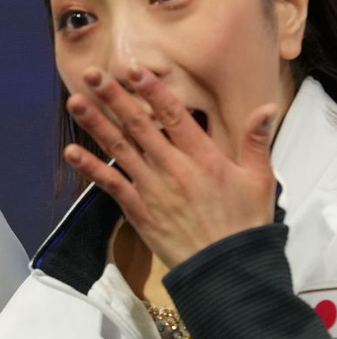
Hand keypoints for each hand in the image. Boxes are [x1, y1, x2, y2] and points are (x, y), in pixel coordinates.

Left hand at [65, 66, 277, 268]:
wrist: (226, 269)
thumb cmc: (244, 224)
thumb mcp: (260, 180)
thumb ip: (256, 142)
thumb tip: (266, 108)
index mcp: (203, 158)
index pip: (175, 116)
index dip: (153, 91)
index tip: (134, 69)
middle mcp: (173, 168)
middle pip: (139, 126)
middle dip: (114, 98)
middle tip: (93, 75)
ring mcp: (152, 189)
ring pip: (120, 149)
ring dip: (96, 124)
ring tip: (75, 102)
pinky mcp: (138, 210)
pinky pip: (110, 184)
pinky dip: (90, 167)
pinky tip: (71, 151)